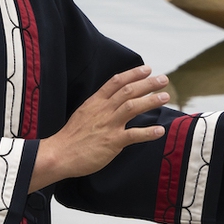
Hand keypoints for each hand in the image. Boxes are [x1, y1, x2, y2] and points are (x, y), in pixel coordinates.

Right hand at [33, 66, 168, 188]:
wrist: (59, 154)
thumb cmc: (71, 137)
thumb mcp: (83, 113)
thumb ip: (99, 106)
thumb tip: (113, 102)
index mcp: (95, 102)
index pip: (116, 82)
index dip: (133, 74)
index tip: (147, 69)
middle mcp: (103, 110)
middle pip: (128, 91)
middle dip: (148, 84)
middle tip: (163, 79)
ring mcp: (108, 125)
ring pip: (132, 107)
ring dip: (150, 101)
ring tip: (165, 97)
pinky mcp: (111, 142)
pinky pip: (133, 135)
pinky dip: (148, 132)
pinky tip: (159, 130)